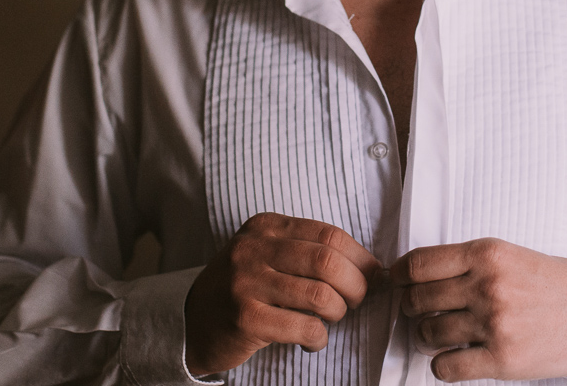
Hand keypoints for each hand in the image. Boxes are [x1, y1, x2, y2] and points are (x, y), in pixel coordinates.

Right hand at [184, 212, 381, 375]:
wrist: (191, 322)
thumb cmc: (244, 289)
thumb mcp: (268, 256)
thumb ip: (309, 253)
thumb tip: (371, 268)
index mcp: (266, 227)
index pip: (329, 235)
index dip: (360, 257)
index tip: (375, 275)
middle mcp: (253, 248)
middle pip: (328, 261)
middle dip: (356, 285)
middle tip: (358, 301)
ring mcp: (246, 282)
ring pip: (320, 295)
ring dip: (338, 312)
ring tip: (331, 319)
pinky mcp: (244, 318)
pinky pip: (302, 326)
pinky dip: (318, 336)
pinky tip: (313, 339)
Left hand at [392, 237, 566, 381]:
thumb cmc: (552, 284)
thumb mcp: (509, 256)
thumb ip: (467, 263)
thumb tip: (416, 278)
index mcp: (487, 253)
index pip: (419, 263)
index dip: (398, 275)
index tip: (396, 281)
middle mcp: (487, 285)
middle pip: (417, 299)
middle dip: (412, 308)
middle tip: (420, 311)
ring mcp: (494, 323)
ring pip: (428, 333)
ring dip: (427, 336)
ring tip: (440, 333)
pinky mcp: (502, 359)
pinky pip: (446, 367)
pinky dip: (442, 365)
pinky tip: (453, 358)